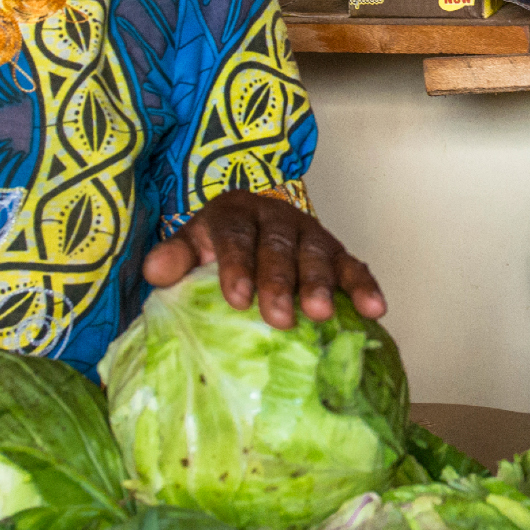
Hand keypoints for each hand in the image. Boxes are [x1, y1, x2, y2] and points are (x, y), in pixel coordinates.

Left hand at [144, 190, 385, 327]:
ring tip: (321, 314)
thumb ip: (173, 258)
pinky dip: (365, 286)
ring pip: (316, 255)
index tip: (237, 299)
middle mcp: (275, 216)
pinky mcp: (336, 251)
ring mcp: (309, 233)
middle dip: (279, 282)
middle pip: (277, 247)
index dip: (236, 266)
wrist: (249, 230)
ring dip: (320, 284)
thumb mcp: (191, 247)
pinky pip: (353, 266)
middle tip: (280, 317)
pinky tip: (375, 309)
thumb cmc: (216, 251)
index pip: (234, 236)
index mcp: (234, 212)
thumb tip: (154, 271)